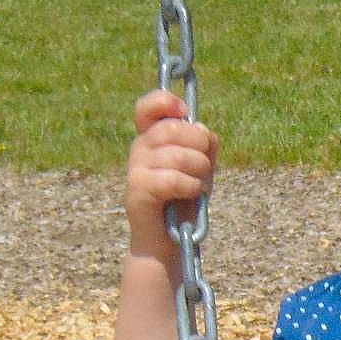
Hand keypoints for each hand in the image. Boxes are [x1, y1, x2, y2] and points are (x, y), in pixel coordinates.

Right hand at [126, 90, 218, 260]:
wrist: (169, 238)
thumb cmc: (185, 199)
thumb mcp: (202, 166)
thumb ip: (204, 144)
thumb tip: (202, 130)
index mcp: (153, 137)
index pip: (148, 107)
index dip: (165, 101)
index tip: (183, 111)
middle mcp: (140, 148)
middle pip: (173, 128)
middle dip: (199, 145)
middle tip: (204, 165)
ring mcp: (136, 168)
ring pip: (177, 155)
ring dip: (199, 170)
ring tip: (198, 184)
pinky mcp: (137, 190)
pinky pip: (172, 179)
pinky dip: (191, 186)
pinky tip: (192, 193)